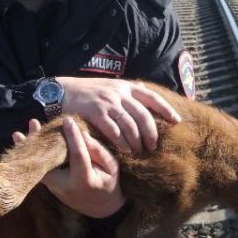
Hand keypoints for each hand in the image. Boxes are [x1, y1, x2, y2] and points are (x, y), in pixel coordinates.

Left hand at [13, 118, 125, 218]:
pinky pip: (38, 170)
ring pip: (38, 168)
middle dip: (40, 143)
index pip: (77, 156)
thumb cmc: (108, 182)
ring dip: (28, 150)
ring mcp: (55, 188)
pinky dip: (29, 157)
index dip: (73, 137)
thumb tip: (83, 134)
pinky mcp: (49, 186)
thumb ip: (98, 151)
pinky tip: (21, 142)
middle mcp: (65, 186)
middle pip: (49, 163)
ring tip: (17, 134)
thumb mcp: (111, 167)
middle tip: (33, 123)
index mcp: (84, 180)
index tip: (67, 120)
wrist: (100, 207)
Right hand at [56, 77, 180, 154]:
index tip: (176, 121)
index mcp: (125, 86)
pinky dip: (122, 142)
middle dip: (151, 132)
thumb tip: (145, 93)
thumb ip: (127, 91)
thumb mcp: (110, 86)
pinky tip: (125, 151)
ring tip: (139, 151)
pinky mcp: (96, 113)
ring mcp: (108, 103)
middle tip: (153, 146)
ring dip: (137, 141)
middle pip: (143, 115)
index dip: (166, 109)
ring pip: (130, 125)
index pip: (152, 96)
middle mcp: (119, 93)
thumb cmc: (87, 92)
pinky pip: (114, 131)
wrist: (60, 92)